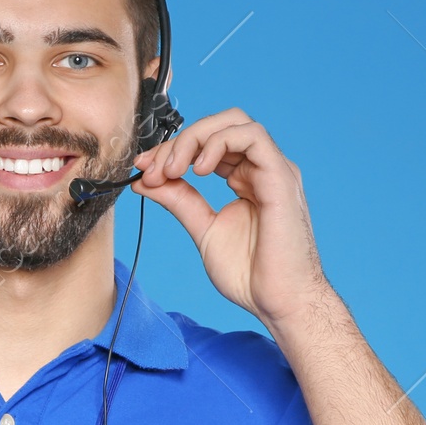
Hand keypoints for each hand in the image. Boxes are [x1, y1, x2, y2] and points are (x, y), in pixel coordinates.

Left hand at [130, 108, 327, 330]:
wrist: (278, 301)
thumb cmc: (251, 274)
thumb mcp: (203, 228)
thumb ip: (179, 200)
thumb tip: (145, 179)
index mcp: (244, 179)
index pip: (206, 145)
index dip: (172, 151)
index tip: (144, 169)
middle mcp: (260, 169)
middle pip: (218, 126)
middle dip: (179, 141)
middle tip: (154, 168)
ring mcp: (273, 169)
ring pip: (234, 122)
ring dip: (194, 138)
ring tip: (174, 169)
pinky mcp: (281, 176)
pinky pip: (252, 136)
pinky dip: (219, 143)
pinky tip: (198, 169)